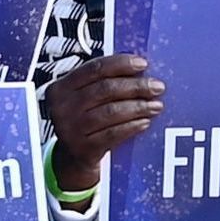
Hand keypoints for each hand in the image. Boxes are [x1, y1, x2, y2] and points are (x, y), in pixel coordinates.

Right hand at [41, 50, 163, 186]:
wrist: (73, 157)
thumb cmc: (85, 119)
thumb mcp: (85, 98)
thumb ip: (104, 81)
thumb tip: (141, 69)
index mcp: (62, 87)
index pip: (94, 68)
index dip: (121, 64)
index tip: (143, 64)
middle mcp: (62, 107)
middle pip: (105, 89)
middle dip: (136, 86)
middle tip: (157, 87)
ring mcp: (70, 129)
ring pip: (111, 111)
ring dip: (138, 107)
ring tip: (156, 106)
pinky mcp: (83, 148)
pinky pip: (113, 134)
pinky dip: (132, 126)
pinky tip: (145, 122)